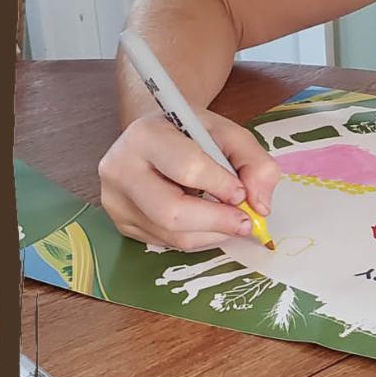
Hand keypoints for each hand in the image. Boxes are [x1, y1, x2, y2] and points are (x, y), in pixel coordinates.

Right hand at [99, 110, 280, 251]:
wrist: (158, 136)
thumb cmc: (194, 133)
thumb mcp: (230, 134)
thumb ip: (255, 163)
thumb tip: (260, 206)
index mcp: (145, 135)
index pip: (186, 168)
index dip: (221, 185)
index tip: (242, 193)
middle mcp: (119, 168)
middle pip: (171, 211)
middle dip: (217, 221)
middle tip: (246, 222)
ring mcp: (114, 199)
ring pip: (170, 234)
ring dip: (211, 233)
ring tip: (231, 220)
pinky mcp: (120, 222)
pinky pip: (165, 243)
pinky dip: (197, 238)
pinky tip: (208, 222)